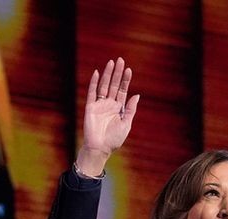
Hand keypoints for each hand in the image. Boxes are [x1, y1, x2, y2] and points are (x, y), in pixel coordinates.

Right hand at [76, 57, 140, 175]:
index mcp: (119, 108)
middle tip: (121, 60)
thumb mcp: (126, 124)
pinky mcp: (90, 107)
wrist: (100, 148)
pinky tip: (96, 73)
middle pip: (114, 85)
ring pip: (104, 86)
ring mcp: (100, 104)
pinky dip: (93, 83)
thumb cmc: (114, 139)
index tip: (129, 70)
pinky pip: (92, 92)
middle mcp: (109, 104)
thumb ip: (131, 109)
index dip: (126, 80)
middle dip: (118, 73)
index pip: (123, 90)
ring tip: (111, 63)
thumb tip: (137, 95)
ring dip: (107, 74)